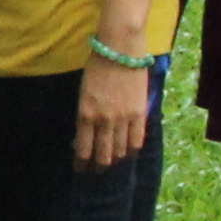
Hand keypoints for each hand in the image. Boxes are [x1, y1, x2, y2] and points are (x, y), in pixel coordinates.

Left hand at [72, 56, 152, 172]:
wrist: (119, 49)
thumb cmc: (97, 65)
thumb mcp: (84, 91)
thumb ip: (86, 113)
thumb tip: (88, 132)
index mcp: (85, 114)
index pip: (83, 148)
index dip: (82, 163)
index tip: (80, 169)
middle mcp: (103, 120)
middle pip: (102, 154)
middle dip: (98, 166)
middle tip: (97, 171)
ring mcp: (122, 118)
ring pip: (119, 150)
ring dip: (115, 160)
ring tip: (113, 164)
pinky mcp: (139, 113)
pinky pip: (137, 140)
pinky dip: (132, 149)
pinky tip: (128, 153)